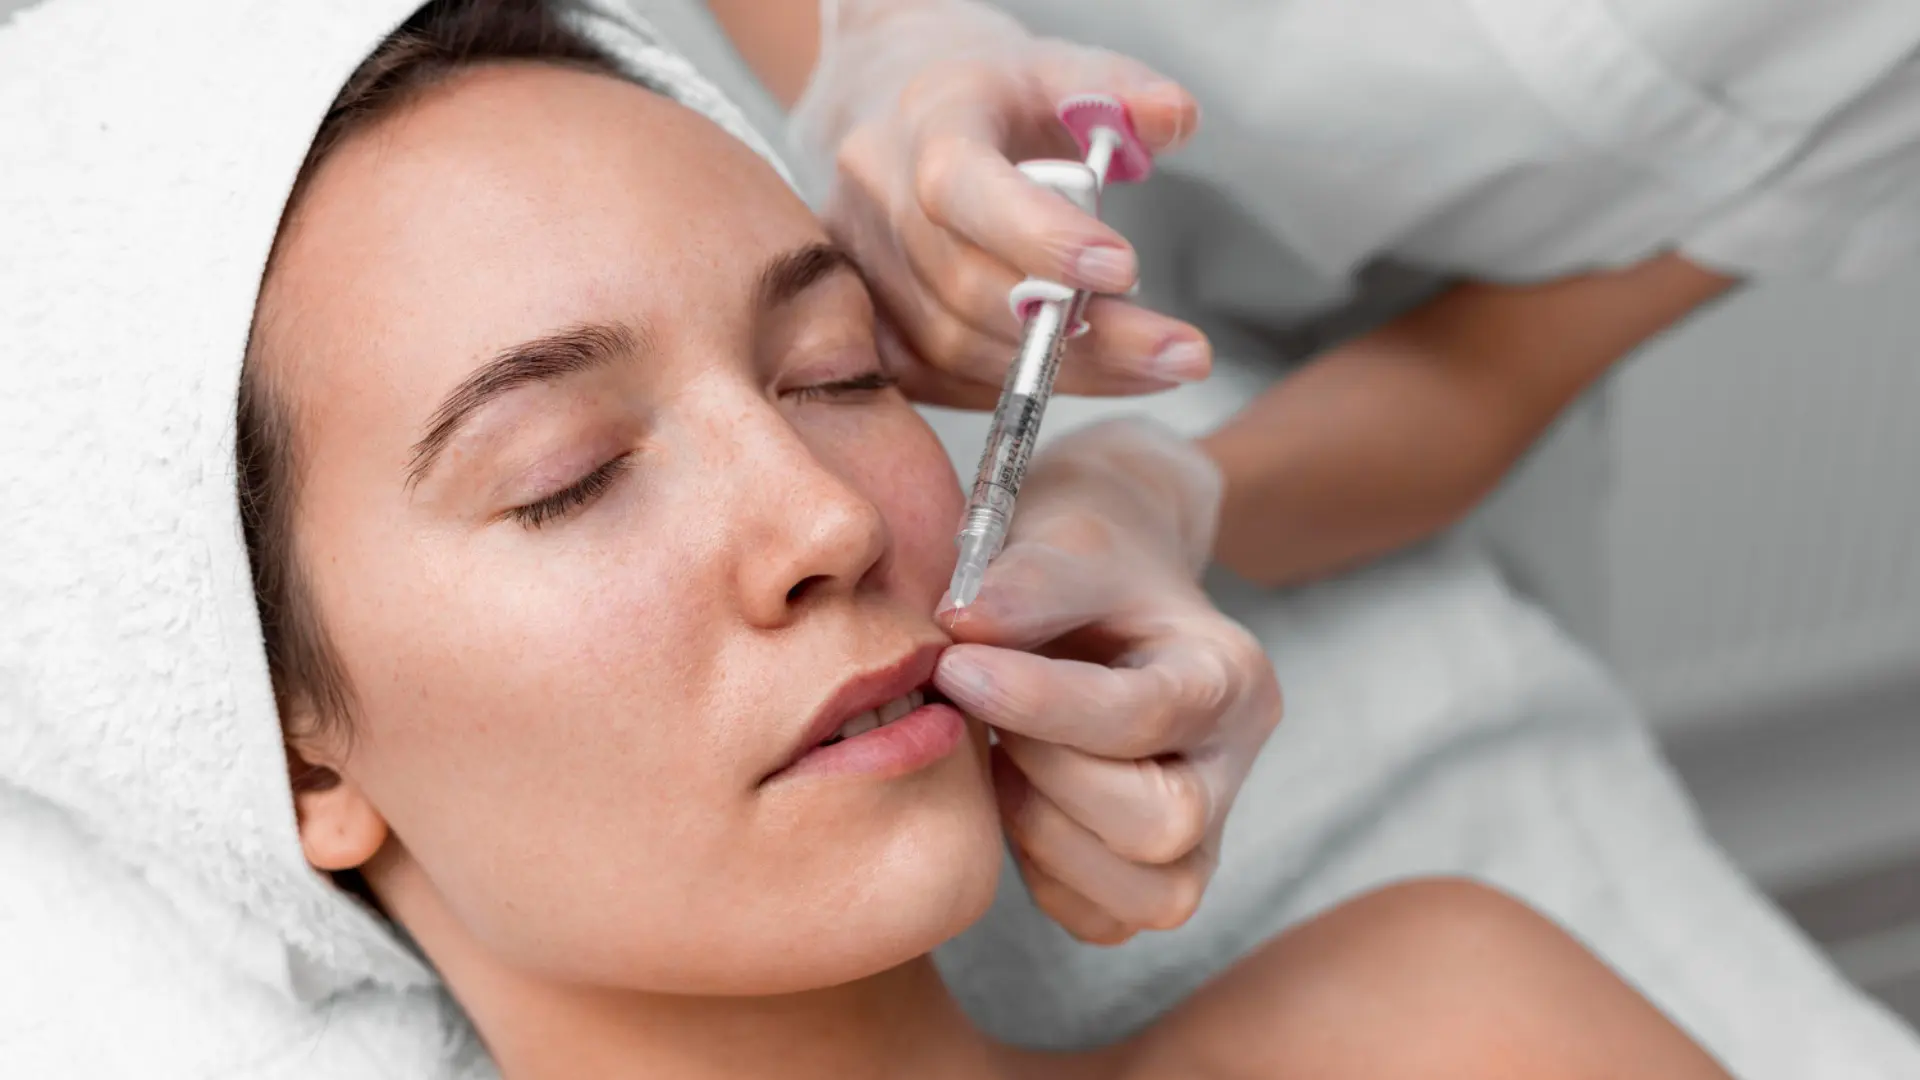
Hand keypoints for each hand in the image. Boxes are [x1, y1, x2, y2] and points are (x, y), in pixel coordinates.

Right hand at [789, 0, 1212, 407]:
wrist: (899, 111)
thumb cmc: (995, 98)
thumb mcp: (1062, 70)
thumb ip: (1121, 88)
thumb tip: (1175, 115)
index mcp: (925, 117)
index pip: (961, 185)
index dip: (1037, 235)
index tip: (1125, 269)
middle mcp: (879, 194)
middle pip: (967, 285)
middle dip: (1082, 331)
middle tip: (1181, 353)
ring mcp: (863, 267)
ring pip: (957, 346)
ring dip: (1067, 370)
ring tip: (1159, 366)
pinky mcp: (869, 325)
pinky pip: (945, 379)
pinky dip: (1028, 386)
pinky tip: (1105, 377)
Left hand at [933, 419, 1281, 943]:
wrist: (1104, 581)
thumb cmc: (1086, 558)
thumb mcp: (1066, 538)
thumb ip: (1028, 581)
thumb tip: (964, 625)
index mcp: (1231, 674)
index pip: (1145, 715)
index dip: (1040, 702)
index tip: (956, 665)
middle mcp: (1234, 761)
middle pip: (1164, 825)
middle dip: (1049, 778)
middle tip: (980, 711)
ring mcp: (1207, 827)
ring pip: (1148, 894)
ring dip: (1045, 834)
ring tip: (1001, 757)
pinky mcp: (1156, 872)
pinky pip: (1104, 920)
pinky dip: (1046, 873)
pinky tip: (1015, 794)